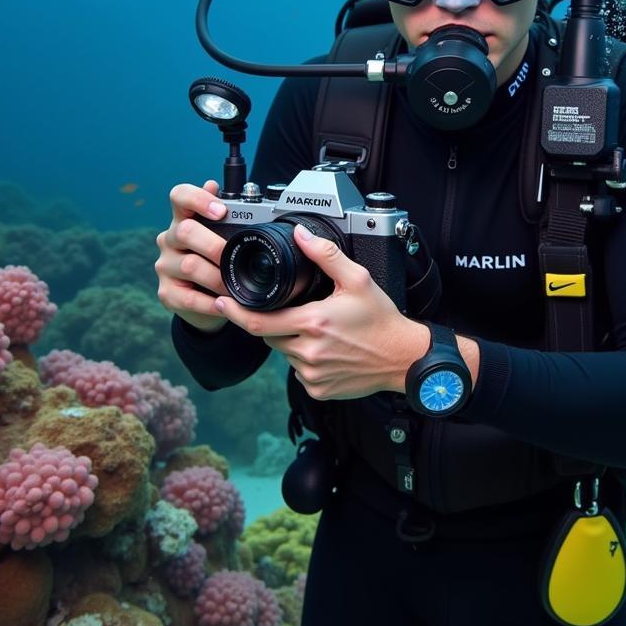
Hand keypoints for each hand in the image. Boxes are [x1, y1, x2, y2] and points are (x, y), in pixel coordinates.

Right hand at [155, 179, 233, 332]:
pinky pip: (188, 298)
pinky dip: (210, 302)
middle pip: (185, 232)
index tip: (220, 210)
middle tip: (236, 256)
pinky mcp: (166, 293)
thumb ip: (223, 213)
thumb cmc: (218, 261)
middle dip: (214, 245)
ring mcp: (165, 266)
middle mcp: (170, 239)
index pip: (179, 197)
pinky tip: (225, 304)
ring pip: (188, 265)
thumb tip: (214, 184)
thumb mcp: (224, 237)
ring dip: (217, 277)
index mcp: (184, 219)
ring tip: (236, 285)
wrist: (211, 300)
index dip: (197, 198)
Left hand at [212, 224, 429, 399]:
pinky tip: (327, 351)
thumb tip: (300, 235)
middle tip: (295, 312)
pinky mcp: (318, 390)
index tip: (222, 302)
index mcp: (313, 322)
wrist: (403, 358)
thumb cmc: (382, 320)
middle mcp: (308, 352)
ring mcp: (311, 375)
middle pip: (268, 336)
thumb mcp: (357, 279)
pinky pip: (298, 373)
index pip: (257, 321)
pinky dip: (304, 361)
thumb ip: (325, 255)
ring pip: (283, 354)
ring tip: (320, 331)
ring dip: (290, 341)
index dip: (234, 312)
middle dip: (271, 322)